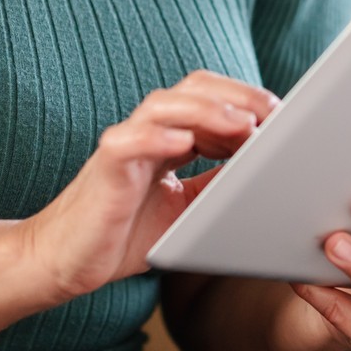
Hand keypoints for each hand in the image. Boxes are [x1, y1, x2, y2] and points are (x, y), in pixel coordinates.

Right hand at [24, 70, 277, 301]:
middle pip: (194, 89)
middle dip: (237, 96)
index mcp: (169, 136)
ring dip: (207, 111)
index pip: (211, 98)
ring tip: (241, 125)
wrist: (66, 261)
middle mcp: (147, 131)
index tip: (284, 119)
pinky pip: (128, 141)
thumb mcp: (188, 208)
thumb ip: (218, 183)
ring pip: (164, 105)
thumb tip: (266, 170)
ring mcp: (124, 144)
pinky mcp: (104, 167)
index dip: (248, 101)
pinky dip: (156, 136)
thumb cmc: (124, 233)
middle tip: (273, 115)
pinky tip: (183, 142)